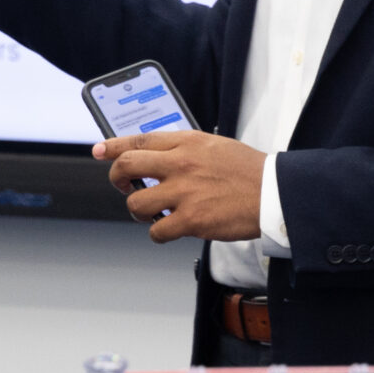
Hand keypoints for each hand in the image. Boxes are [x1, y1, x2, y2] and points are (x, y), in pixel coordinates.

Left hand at [95, 129, 265, 243]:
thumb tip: (154, 156)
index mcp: (186, 142)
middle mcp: (180, 164)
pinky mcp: (191, 220)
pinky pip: (157, 231)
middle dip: (117, 179)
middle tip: (124, 186)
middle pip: (127, 167)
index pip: (138, 140)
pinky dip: (158, 233)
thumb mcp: (213, 146)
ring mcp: (184, 192)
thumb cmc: (246, 171)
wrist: (274, 193)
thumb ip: (183, 148)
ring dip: (139, 210)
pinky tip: (168, 229)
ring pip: (136, 203)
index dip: (113, 146)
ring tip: (153, 212)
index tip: (100, 151)